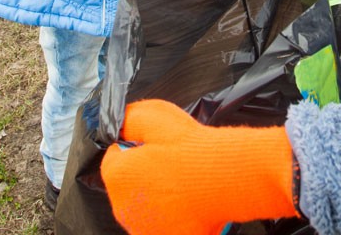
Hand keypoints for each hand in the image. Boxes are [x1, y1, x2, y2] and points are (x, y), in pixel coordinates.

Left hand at [101, 99, 296, 234]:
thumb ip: (129, 119)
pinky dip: (175, 215)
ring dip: (159, 197)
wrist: (225, 179)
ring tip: (184, 183)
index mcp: (117, 176)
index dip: (137, 149)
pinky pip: (165, 224)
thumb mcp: (155, 117)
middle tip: (172, 164)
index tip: (156, 148)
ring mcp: (145, 228)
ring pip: (147, 207)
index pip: (115, 158)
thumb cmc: (192, 150)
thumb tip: (119, 124)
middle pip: (130, 186)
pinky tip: (190, 202)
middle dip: (146, 175)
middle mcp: (124, 207)